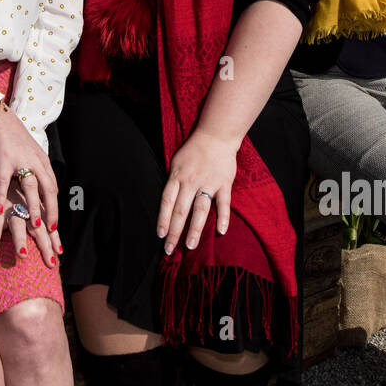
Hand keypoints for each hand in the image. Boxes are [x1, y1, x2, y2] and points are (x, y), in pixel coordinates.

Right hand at [0, 106, 61, 268]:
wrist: (1, 118)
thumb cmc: (15, 139)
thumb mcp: (32, 154)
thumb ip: (37, 172)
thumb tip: (44, 192)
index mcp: (43, 162)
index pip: (53, 188)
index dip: (55, 206)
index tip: (55, 225)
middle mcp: (36, 161)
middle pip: (48, 190)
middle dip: (51, 211)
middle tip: (52, 230)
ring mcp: (20, 160)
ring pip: (30, 187)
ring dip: (33, 206)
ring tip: (34, 225)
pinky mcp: (4, 158)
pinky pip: (3, 180)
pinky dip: (2, 195)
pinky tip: (0, 209)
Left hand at [0, 175, 58, 273]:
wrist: (11, 162)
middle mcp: (13, 208)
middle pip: (16, 226)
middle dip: (18, 240)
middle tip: (22, 256)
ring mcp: (29, 205)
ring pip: (37, 225)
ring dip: (43, 241)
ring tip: (49, 260)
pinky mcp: (41, 204)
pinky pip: (48, 222)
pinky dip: (55, 236)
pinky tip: (59, 250)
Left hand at [157, 131, 237, 253]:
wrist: (216, 135)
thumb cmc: (194, 150)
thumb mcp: (176, 162)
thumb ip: (173, 182)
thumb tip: (167, 204)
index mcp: (177, 176)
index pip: (167, 202)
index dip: (163, 220)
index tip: (161, 236)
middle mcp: (191, 182)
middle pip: (180, 211)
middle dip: (174, 232)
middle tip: (170, 250)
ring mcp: (208, 183)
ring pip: (200, 210)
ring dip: (195, 229)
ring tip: (190, 246)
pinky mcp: (224, 183)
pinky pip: (223, 203)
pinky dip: (223, 217)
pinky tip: (221, 232)